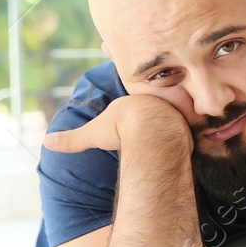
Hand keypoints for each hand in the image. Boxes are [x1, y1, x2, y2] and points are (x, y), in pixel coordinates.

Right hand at [43, 93, 186, 153]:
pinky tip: (198, 135)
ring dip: (180, 117)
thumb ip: (73, 139)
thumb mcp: (95, 133)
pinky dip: (194, 129)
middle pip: (158, 105)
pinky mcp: (190, 124)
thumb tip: (47, 143)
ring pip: (177, 113)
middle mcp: (156, 103)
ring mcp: (174, 112)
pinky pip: (192, 125)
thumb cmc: (123, 129)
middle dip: (161, 108)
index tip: (134, 118)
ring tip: (181, 124)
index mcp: (135, 103)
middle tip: (163, 114)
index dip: (133, 111)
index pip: (133, 106)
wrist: (153, 129)